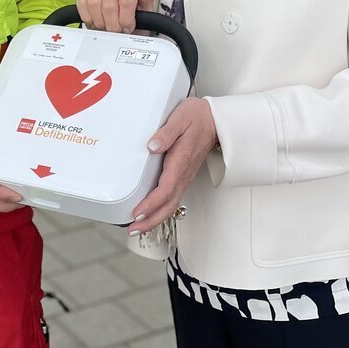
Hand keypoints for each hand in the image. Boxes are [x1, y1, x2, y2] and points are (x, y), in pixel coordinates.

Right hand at [76, 0, 162, 32]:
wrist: (119, 28)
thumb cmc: (134, 19)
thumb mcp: (145, 11)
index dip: (127, 18)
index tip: (129, 27)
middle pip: (110, 6)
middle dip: (114, 24)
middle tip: (117, 30)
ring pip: (95, 4)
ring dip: (101, 21)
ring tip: (107, 27)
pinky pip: (83, 5)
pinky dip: (89, 18)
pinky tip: (97, 21)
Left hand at [129, 97, 216, 234]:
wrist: (216, 121)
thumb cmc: (197, 118)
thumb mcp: (180, 118)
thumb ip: (166, 133)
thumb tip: (152, 145)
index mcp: (181, 161)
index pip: (165, 189)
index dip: (151, 204)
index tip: (137, 213)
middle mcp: (183, 174)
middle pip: (168, 204)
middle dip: (151, 220)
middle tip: (133, 230)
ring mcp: (184, 177)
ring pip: (171, 204)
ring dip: (155, 218)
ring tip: (137, 228)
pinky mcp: (183, 176)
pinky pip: (172, 198)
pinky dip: (160, 210)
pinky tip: (150, 213)